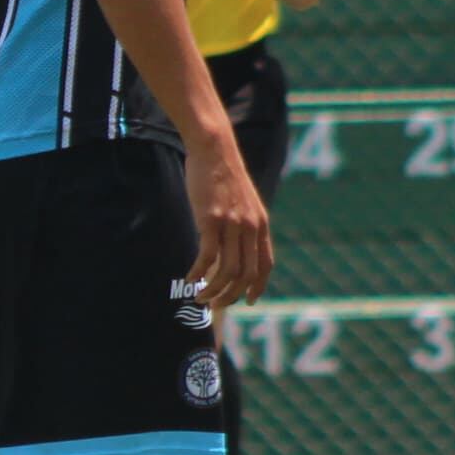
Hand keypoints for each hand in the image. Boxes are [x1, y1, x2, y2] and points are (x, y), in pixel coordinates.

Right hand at [186, 140, 272, 311]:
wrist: (214, 149)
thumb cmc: (223, 174)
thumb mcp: (243, 201)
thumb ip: (243, 224)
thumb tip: (233, 246)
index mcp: (261, 224)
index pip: (265, 265)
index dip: (257, 287)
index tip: (247, 301)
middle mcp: (250, 227)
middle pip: (246, 274)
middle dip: (231, 296)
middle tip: (216, 305)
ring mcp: (231, 224)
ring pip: (227, 270)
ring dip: (213, 291)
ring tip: (199, 298)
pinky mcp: (211, 220)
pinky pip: (207, 257)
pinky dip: (198, 274)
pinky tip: (189, 279)